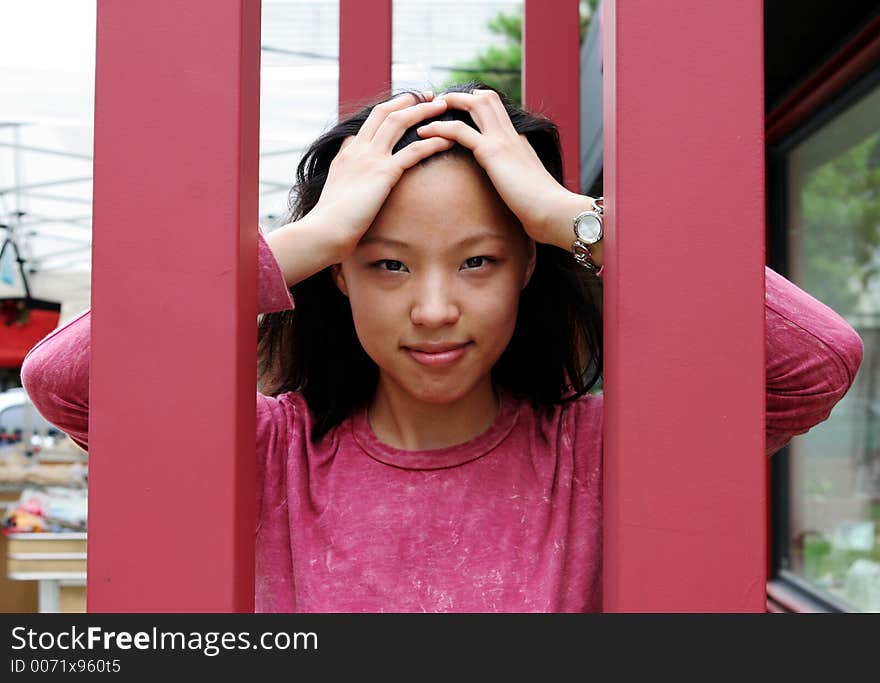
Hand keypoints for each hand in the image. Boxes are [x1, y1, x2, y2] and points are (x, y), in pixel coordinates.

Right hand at [308, 92, 453, 257]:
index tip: (409, 104)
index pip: (371, 120)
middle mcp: (358, 148)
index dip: (392, 108)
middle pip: (385, 112)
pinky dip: (433, 142)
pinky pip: (413, 151)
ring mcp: (370, 158)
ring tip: (443, 105)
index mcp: (347, 151)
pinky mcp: (383, 173)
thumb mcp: (336, 189)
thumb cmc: (330, 220)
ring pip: (399, 122)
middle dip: (409, 100)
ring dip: (423, 111)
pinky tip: (449, 140)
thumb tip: (350, 166)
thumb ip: (345, 172)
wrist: (324, 230)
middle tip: (430, 95)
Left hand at [415, 89, 588, 250]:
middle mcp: (511, 134)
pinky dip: (439, 128)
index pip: (496, 110)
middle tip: (437, 103)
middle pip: (486, 98)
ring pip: (474, 104)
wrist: (552, 210)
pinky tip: (423, 133)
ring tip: (425, 111)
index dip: (475, 104)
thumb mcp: (526, 187)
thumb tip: (508, 188)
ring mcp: (502, 140)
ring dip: (448, 103)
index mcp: (519, 140)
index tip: (456, 110)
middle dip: (460, 96)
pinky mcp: (492, 152)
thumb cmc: (541, 206)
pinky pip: (460, 131)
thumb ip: (515, 179)